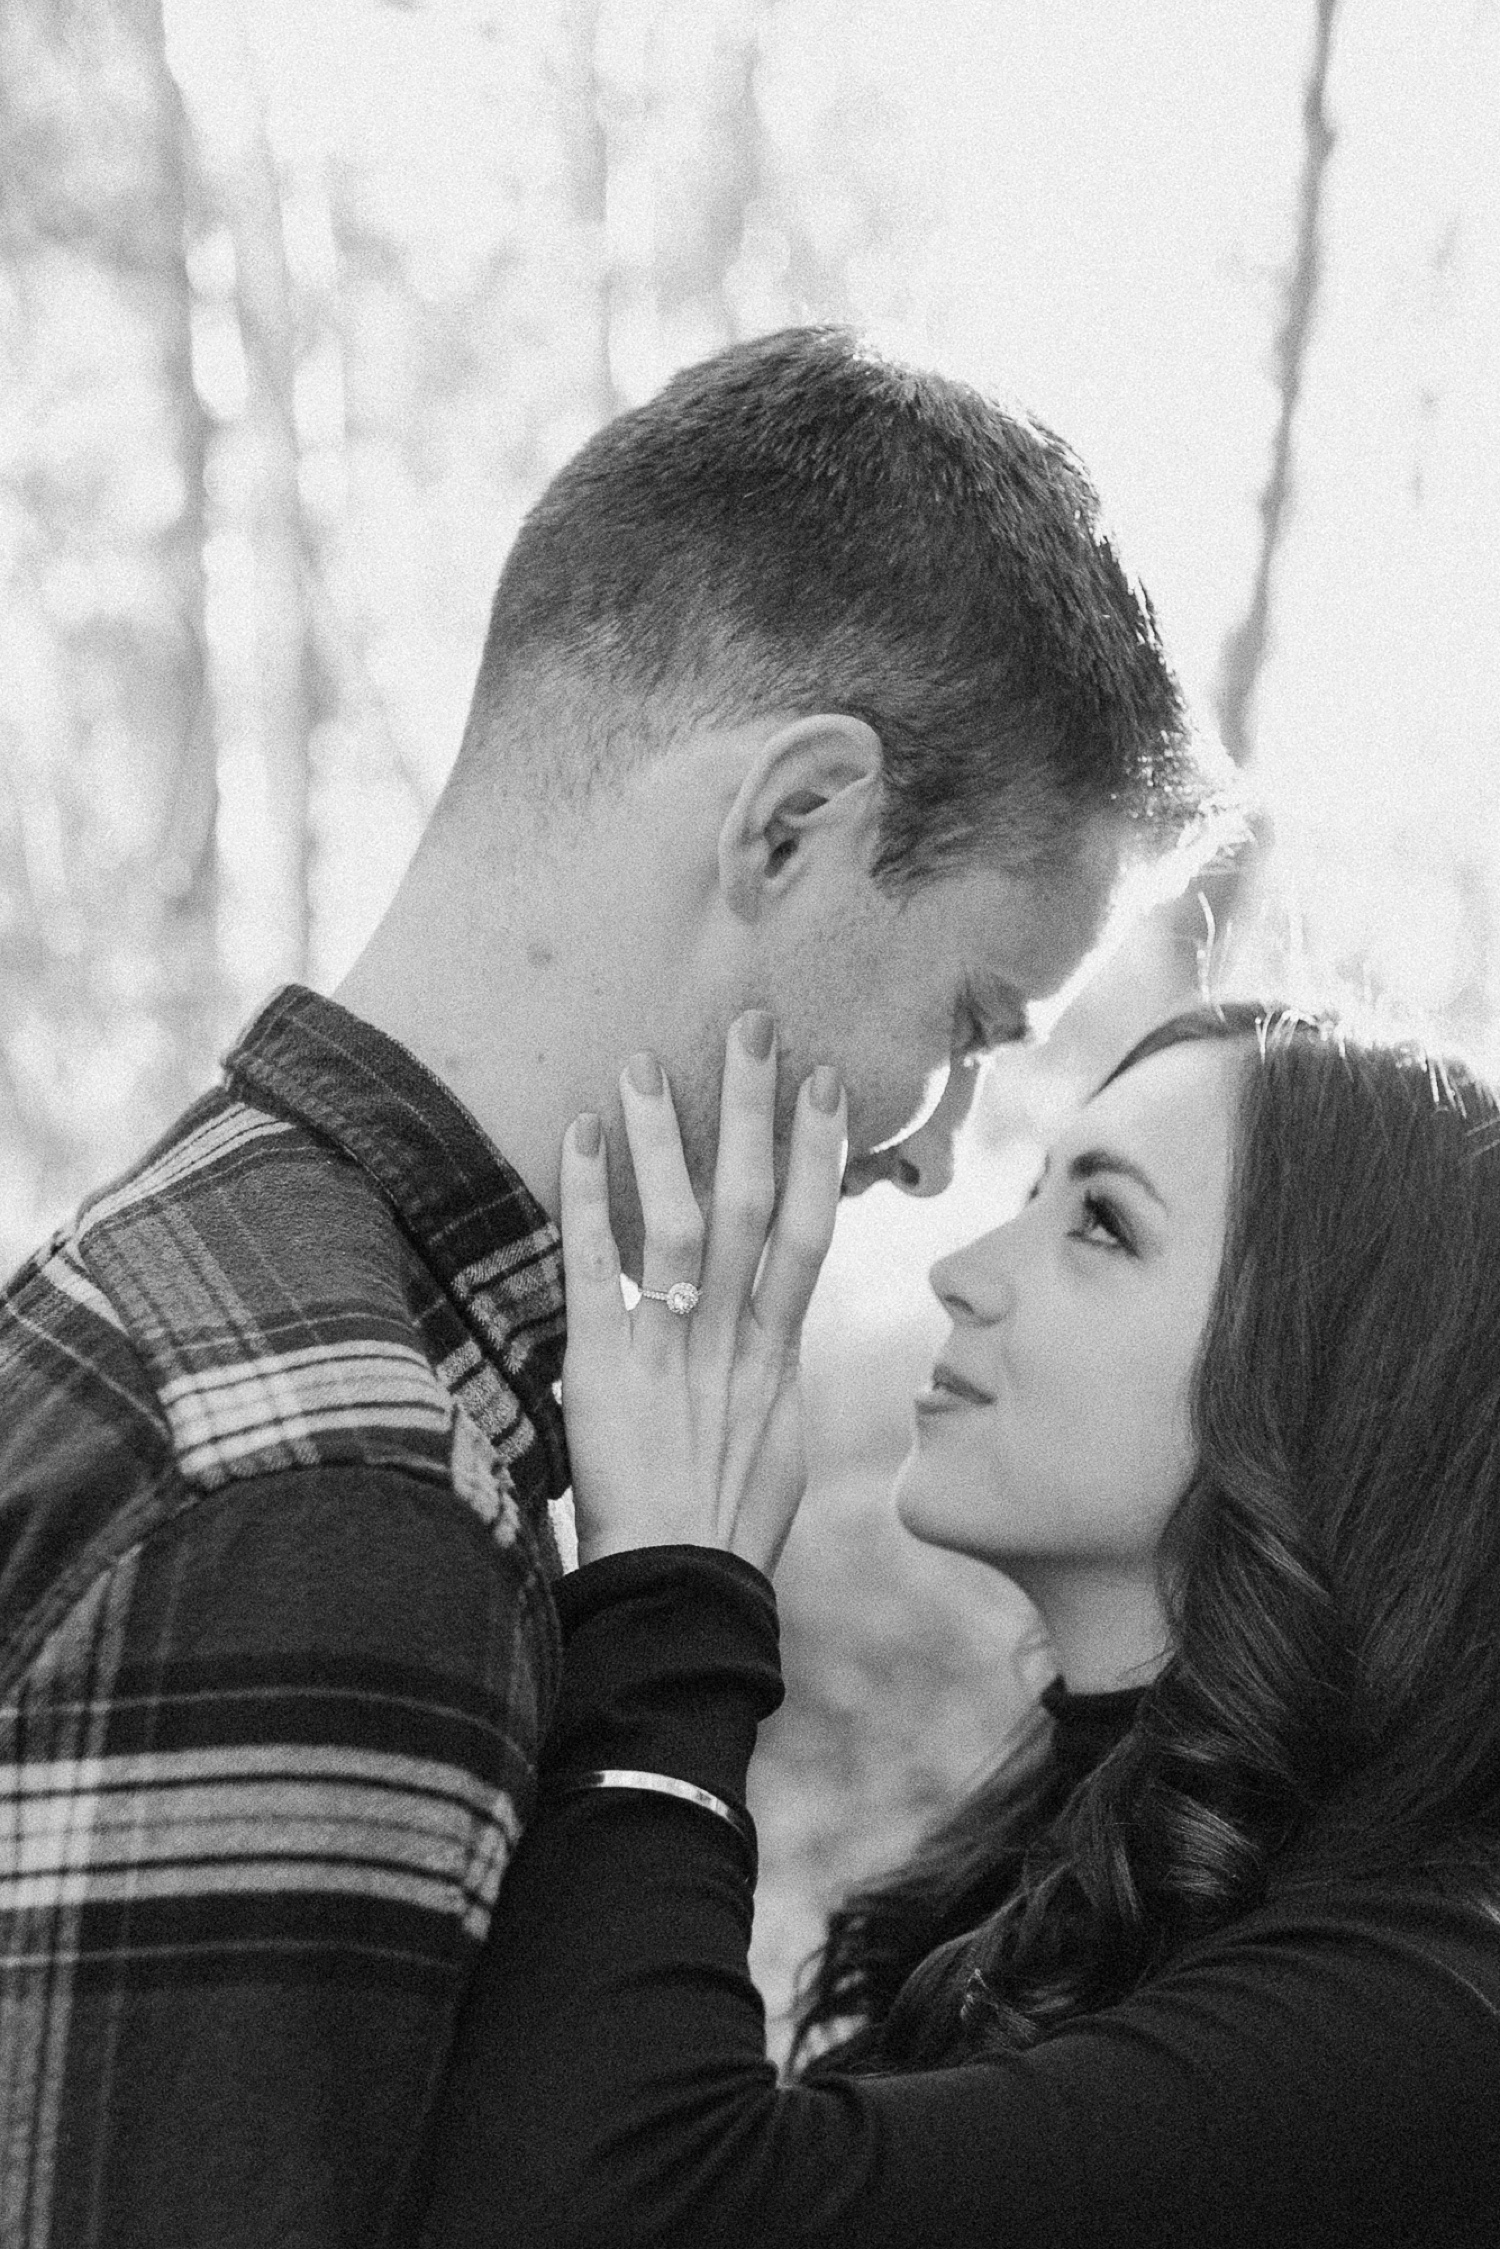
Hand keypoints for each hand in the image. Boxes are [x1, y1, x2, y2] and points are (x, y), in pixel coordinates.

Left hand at [559, 1014, 845, 1576]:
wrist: (682, 1596)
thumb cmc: (728, 1529)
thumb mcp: (775, 1443)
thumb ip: (772, 1373)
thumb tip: (775, 1329)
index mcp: (779, 1356)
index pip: (807, 1233)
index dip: (818, 1155)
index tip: (825, 1080)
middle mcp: (732, 1343)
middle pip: (751, 1208)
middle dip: (754, 1115)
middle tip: (753, 1027)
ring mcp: (670, 1356)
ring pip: (677, 1227)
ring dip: (665, 1139)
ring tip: (644, 1063)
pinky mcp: (603, 1377)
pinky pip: (594, 1275)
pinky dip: (586, 1202)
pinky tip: (575, 1136)